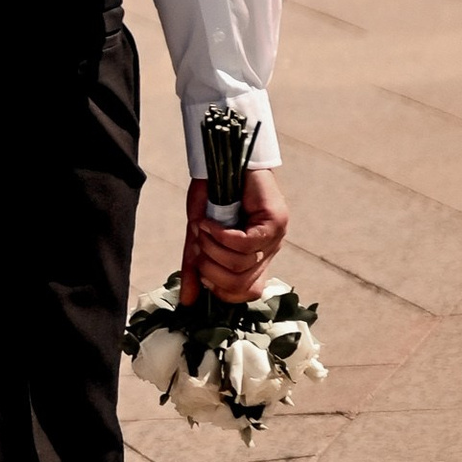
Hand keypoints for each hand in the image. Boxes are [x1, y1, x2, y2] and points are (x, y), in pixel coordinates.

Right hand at [179, 164, 289, 306]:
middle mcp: (268, 252)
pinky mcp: (275, 221)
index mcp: (253, 259)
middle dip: (211, 270)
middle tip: (199, 247)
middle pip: (241, 284)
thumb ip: (195, 267)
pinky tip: (210, 223)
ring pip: (242, 264)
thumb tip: (186, 301)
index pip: (245, 293)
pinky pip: (247, 242)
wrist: (222, 160)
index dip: (220, 290)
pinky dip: (223, 235)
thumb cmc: (213, 196)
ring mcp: (275, 238)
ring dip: (213, 248)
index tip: (202, 271)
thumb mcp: (199, 236)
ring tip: (203, 227)